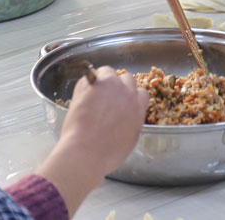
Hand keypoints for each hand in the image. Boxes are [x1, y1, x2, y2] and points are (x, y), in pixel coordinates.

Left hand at [33, 66, 148, 212]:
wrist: (86, 151)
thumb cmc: (107, 152)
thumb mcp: (130, 139)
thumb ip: (133, 122)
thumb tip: (128, 116)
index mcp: (138, 107)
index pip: (141, 93)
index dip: (132, 97)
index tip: (124, 102)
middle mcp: (127, 92)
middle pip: (127, 78)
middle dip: (119, 86)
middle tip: (107, 98)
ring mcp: (109, 85)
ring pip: (108, 72)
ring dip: (103, 79)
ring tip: (93, 93)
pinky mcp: (92, 83)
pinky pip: (90, 75)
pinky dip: (87, 82)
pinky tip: (82, 96)